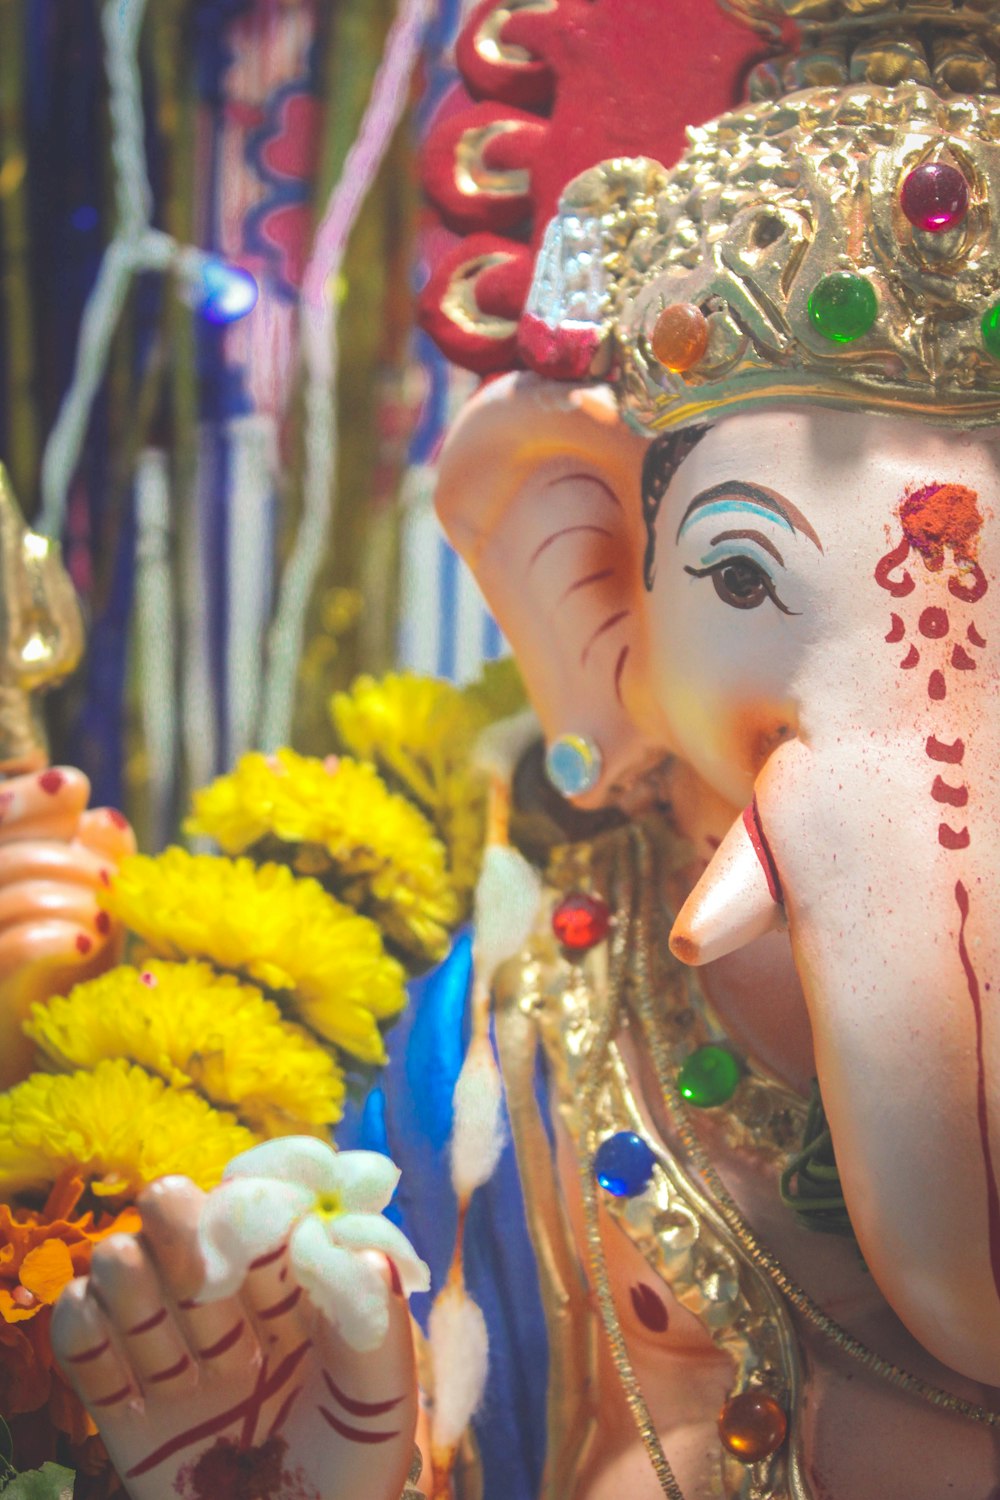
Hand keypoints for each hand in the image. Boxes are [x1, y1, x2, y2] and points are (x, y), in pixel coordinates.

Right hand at [0, 765, 134, 1087]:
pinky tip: (85, 942)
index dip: (25, 794)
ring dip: (69, 896)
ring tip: (100, 922)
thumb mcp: (86, 917)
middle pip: (1, 851)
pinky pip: (14, 949)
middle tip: (108, 881)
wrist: (34, 1080)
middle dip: (63, 854)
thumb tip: (105, 817)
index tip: (71, 787)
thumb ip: (91, 864)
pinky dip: (57, 936)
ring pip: (11, 895)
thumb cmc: (60, 992)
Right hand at [51, 1177, 417, 1499]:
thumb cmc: (351, 1484)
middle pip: (195, 1262)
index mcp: (297, 1315)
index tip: (231, 1192)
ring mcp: (180, 1375)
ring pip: (140, 1302)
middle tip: (164, 1200)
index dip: (246, 1213)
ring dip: (127, 1273)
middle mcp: (235, 1333)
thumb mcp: (381, 1405)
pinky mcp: (132, 1424)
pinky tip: (84, 1306)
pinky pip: (94, 1368)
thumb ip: (375, 1328)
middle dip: (179, 1229)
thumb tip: (370, 1249)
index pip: (264, 1245)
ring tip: (121, 1260)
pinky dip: (80, 1332)